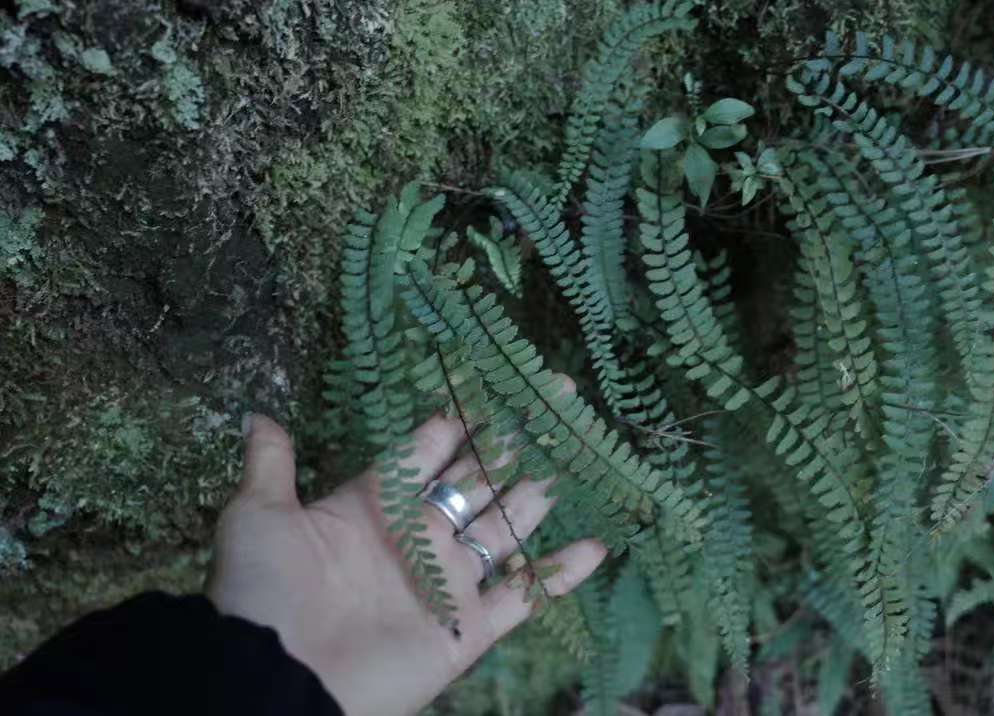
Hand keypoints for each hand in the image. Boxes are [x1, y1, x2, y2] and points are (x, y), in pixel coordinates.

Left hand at [206, 411, 605, 715]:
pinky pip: (524, 596)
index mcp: (373, 506)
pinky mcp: (467, 627)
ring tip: (575, 455)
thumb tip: (257, 416)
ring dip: (537, 495)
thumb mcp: (257, 519)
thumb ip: (270, 467)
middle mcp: (417, 538)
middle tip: (555, 400)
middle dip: (511, 442)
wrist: (278, 680)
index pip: (426, 451)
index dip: (457, 419)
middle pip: (475, 481)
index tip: (490, 383)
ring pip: (504, 528)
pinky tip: (597, 546)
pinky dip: (560, 575)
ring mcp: (446, 582)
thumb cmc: (264, 595)